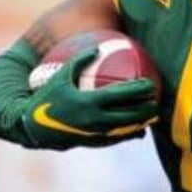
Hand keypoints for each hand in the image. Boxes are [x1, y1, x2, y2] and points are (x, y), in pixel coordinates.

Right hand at [21, 47, 157, 148]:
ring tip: (153, 114)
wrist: (33, 126)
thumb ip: (79, 61)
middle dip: (147, 107)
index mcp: (89, 102)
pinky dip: (129, 132)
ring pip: (126, 129)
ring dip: (142, 122)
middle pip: (130, 114)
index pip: (122, 95)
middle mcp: (96, 120)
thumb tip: (97, 48)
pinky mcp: (94, 142)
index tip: (151, 83)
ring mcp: (96, 134)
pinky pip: (117, 137)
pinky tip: (138, 128)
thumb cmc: (45, 97)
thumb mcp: (59, 76)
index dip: (138, 90)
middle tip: (157, 98)